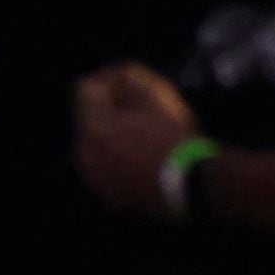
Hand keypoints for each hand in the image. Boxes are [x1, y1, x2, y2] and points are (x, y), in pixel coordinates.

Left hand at [71, 62, 199, 214]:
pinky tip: (145, 160)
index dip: (107, 78)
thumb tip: (115, 76)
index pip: (85, 89)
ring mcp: (94, 178)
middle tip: (142, 109)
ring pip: (97, 145)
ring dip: (114, 137)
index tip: (127, 79)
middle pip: (90, 118)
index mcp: (92, 126)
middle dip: (110, 109)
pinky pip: (107, 170)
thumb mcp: (152, 96)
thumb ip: (127, 78)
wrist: (190, 184)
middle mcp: (84, 154)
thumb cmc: (172, 137)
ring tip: (146, 137)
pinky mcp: (108, 197)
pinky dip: (120, 162)